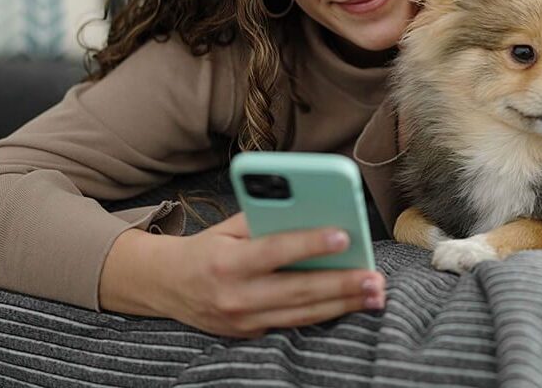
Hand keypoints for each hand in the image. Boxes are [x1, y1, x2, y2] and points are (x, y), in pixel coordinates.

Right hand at [160, 212, 384, 337]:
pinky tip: (352, 303)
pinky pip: (294, 323)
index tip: (345, 235)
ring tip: (375, 294)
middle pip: (297, 290)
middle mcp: (234, 296)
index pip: (275, 251)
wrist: (165, 286)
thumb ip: (265, 219)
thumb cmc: (206, 247)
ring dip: (344, 305)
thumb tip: (311, 208)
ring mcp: (243, 320)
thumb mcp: (228, 227)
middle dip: (341, 284)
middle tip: (375, 277)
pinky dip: (326, 313)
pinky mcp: (251, 333)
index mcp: (226, 262)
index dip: (310, 244)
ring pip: (302, 314)